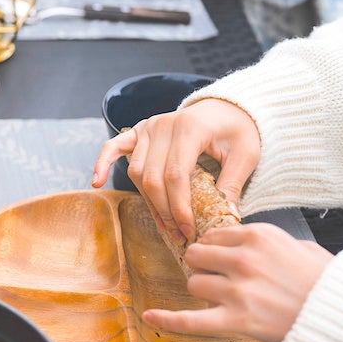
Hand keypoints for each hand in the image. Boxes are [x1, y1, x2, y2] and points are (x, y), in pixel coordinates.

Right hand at [91, 98, 260, 243]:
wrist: (226, 108)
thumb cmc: (237, 130)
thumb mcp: (245, 155)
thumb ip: (232, 184)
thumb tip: (228, 216)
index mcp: (189, 128)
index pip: (175, 175)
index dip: (179, 207)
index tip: (188, 230)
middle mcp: (163, 125)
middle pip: (152, 177)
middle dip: (164, 210)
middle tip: (179, 234)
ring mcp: (148, 127)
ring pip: (136, 172)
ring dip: (148, 201)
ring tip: (164, 224)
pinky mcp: (138, 130)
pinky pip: (114, 147)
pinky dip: (103, 163)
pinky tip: (96, 182)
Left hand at [142, 224, 333, 341]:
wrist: (342, 320)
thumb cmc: (325, 285)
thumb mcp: (302, 248)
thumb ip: (270, 241)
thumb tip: (246, 241)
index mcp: (260, 236)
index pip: (214, 234)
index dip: (215, 248)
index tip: (222, 257)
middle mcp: (245, 259)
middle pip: (197, 256)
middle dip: (204, 267)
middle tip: (221, 279)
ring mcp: (238, 290)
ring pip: (194, 284)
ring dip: (204, 292)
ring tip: (227, 301)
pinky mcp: (236, 321)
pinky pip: (191, 320)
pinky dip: (168, 320)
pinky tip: (150, 317)